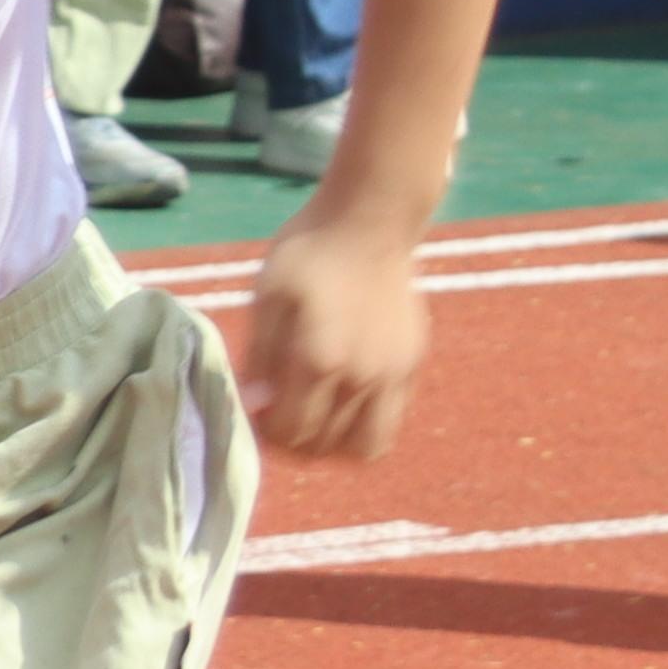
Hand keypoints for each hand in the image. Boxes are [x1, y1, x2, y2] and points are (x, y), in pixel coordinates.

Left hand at [237, 216, 429, 461]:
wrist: (370, 221)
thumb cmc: (307, 254)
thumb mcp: (266, 299)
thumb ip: (260, 359)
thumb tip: (256, 407)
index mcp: (319, 360)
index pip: (290, 433)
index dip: (266, 433)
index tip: (258, 411)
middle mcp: (361, 377)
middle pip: (324, 448)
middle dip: (294, 443)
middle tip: (279, 415)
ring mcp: (392, 374)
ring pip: (366, 447)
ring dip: (335, 445)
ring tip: (316, 417)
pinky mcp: (412, 365)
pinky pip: (390, 421)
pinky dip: (364, 423)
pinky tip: (343, 396)